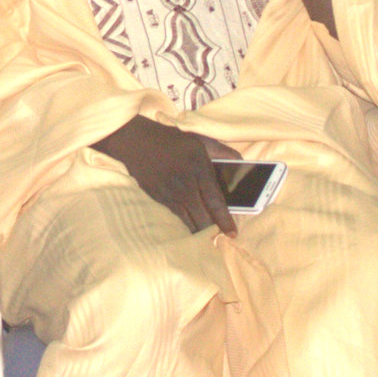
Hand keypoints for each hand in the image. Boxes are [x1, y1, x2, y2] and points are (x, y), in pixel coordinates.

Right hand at [94, 116, 237, 235]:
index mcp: (199, 168)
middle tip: (220, 236)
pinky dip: (186, 223)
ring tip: (208, 236)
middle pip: (202, 218)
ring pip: (189, 222)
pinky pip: (176, 217)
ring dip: (199, 230)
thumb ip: (223, 152)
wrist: (136, 142)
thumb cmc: (171, 140)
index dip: (225, 220)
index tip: (233, 233)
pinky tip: (192, 226)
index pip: (215, 201)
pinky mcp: (158, 199)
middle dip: (213, 231)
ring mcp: (169, 194)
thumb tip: (242, 162)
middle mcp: (185, 184)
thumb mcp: (200, 140)